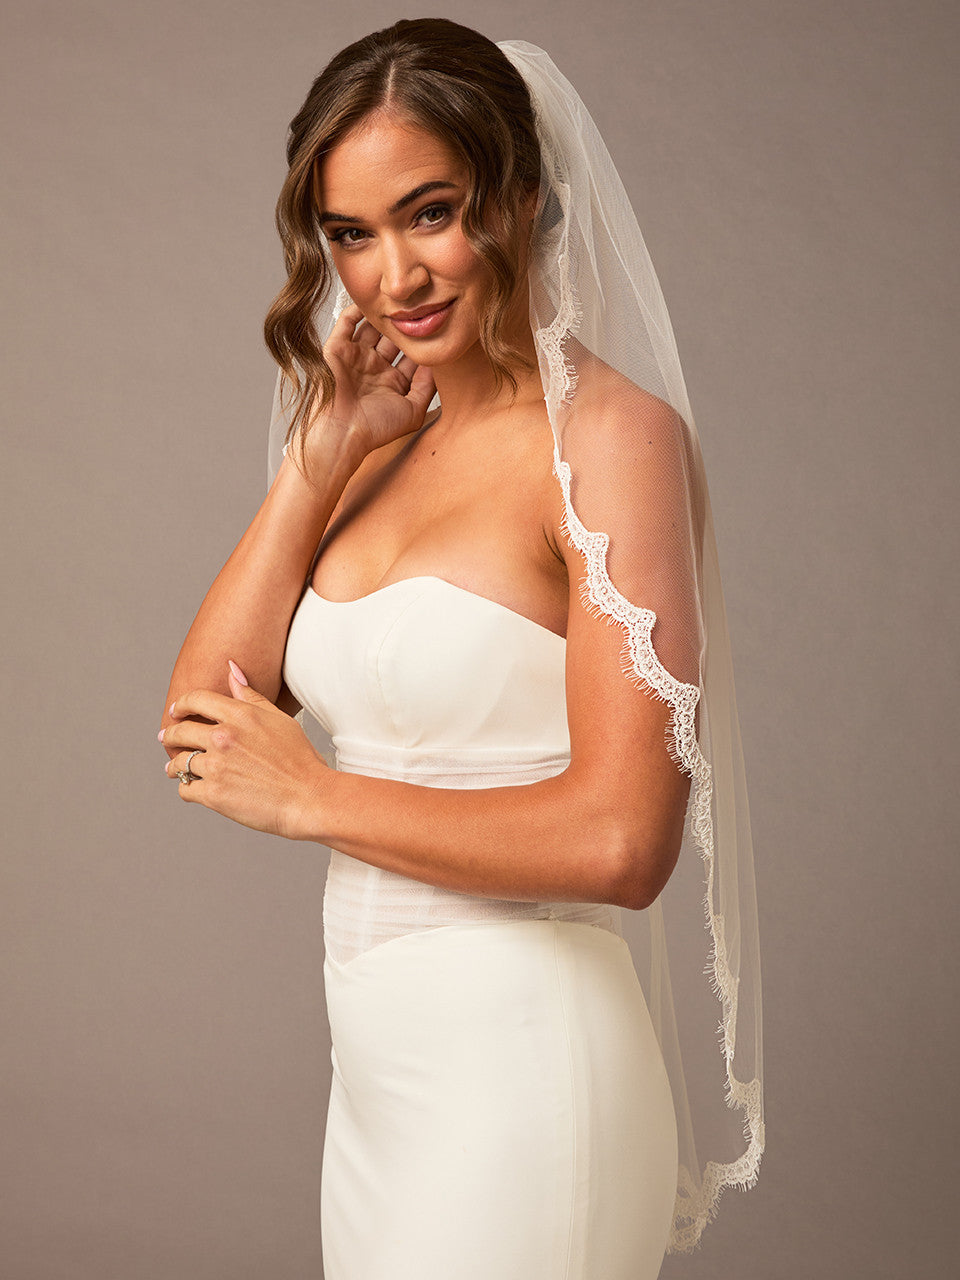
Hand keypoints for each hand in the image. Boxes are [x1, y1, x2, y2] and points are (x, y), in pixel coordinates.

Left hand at [160, 661, 328, 841]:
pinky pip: (185, 789)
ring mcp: (216, 766)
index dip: (181, 704)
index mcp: (240, 716)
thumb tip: (232, 669)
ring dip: (175, 766)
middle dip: (170, 736)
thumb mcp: (279, 719)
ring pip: (178, 763)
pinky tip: (193, 789)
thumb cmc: (300, 759)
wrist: (308, 797)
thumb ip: (251, 695)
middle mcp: (224, 737)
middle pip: (180, 731)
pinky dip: (187, 789)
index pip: (196, 699)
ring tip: (176, 770)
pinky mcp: (213, 794)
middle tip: (167, 740)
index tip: (176, 711)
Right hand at [306, 302, 436, 466]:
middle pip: (393, 338)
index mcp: (392, 382)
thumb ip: (428, 387)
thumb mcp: (413, 411)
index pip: (410, 355)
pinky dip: (356, 309)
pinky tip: (371, 300)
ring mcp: (355, 357)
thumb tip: (437, 363)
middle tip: (419, 308)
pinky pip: (346, 322)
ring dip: (383, 316)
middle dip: (404, 325)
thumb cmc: (375, 428)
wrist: (341, 432)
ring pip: (371, 327)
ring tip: (398, 300)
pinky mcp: (337, 349)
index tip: (436, 329)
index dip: (422, 343)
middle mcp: (374, 368)